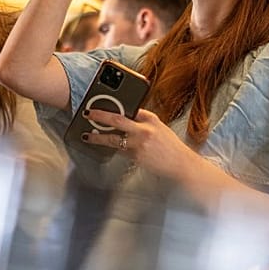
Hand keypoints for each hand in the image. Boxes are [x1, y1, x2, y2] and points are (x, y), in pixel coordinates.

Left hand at [81, 108, 200, 177]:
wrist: (181, 164)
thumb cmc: (171, 147)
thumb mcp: (160, 129)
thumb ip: (144, 122)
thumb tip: (127, 118)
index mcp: (151, 119)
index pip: (131, 108)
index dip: (115, 106)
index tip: (102, 105)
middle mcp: (145, 129)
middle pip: (118, 120)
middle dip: (100, 116)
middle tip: (88, 113)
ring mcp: (139, 144)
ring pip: (114, 139)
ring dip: (98, 137)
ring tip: (87, 136)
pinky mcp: (136, 156)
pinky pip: (120, 151)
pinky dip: (112, 148)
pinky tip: (104, 147)